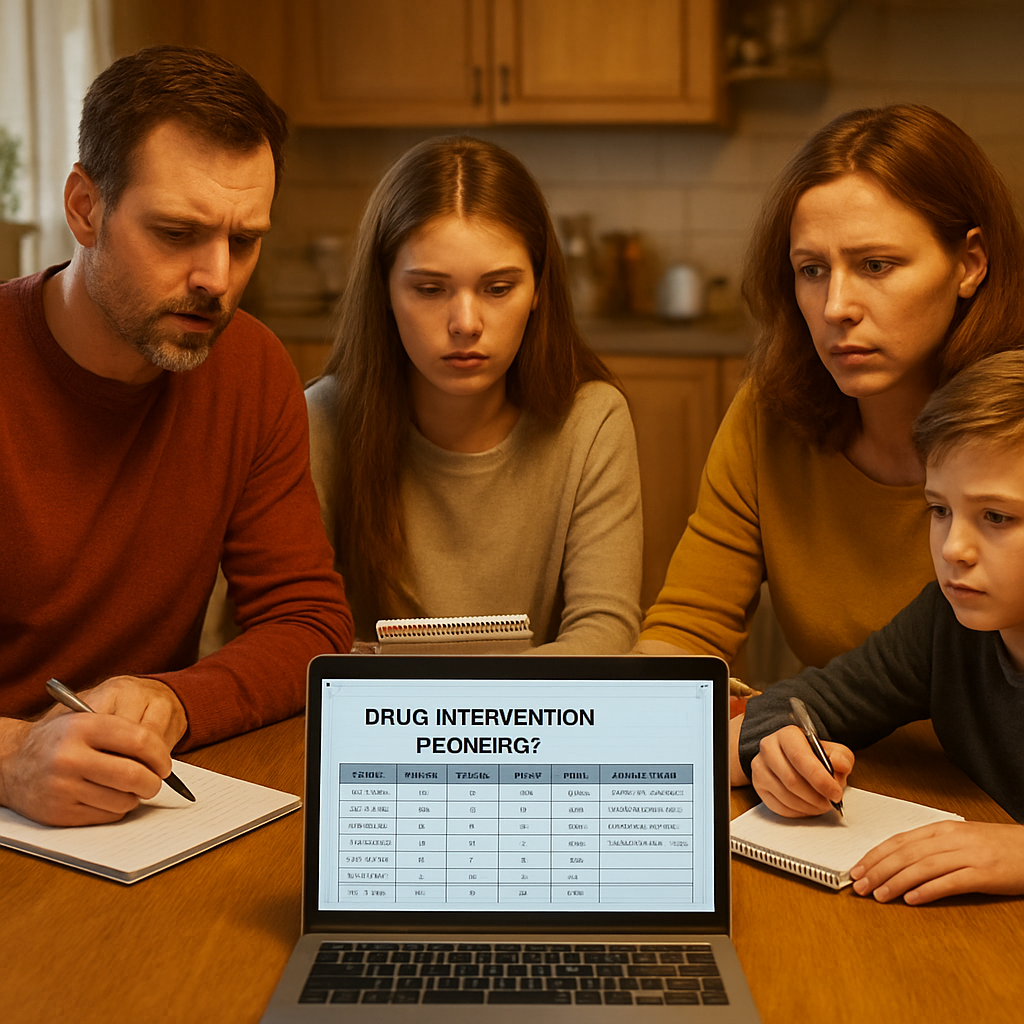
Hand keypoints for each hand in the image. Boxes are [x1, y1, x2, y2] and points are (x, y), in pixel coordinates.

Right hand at [0, 676, 186, 826]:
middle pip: (134, 775)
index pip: (140, 740)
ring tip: (129, 788)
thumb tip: (163, 756)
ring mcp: (63, 787)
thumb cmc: (60, 740)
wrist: (11, 764)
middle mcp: (70, 757)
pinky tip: (108, 797)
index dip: (160, 754)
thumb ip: (122, 730)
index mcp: (82, 727)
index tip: (165, 763)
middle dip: (153, 781)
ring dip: (134, 797)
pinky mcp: (60, 813)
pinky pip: (107, 815)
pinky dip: (116, 809)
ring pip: (123, 799)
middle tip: (156, 781)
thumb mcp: (85, 721)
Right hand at [750, 724, 853, 816]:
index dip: (820, 780)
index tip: (835, 793)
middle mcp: (769, 748)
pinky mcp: (758, 785)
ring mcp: (760, 767)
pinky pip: (778, 806)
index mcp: (788, 735)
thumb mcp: (833, 751)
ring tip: (821, 805)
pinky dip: (797, 812)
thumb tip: (839, 764)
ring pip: (785, 795)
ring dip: (808, 806)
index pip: (800, 758)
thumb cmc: (813, 755)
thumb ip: (841, 757)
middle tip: (830, 802)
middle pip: (791, 779)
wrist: (792, 758)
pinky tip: (807, 807)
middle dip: (815, 797)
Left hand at [850, 820, 1023, 904]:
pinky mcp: (983, 874)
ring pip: (922, 867)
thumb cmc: (996, 845)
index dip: (874, 855)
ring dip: (896, 882)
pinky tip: (912, 899)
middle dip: (877, 870)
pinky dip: (928, 890)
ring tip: (879, 895)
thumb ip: (931, 847)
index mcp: (941, 829)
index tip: (857, 869)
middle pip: (905, 854)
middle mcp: (950, 839)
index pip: (898, 841)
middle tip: (859, 885)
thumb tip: (898, 860)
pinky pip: (950, 882)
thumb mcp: (959, 839)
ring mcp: (967, 856)